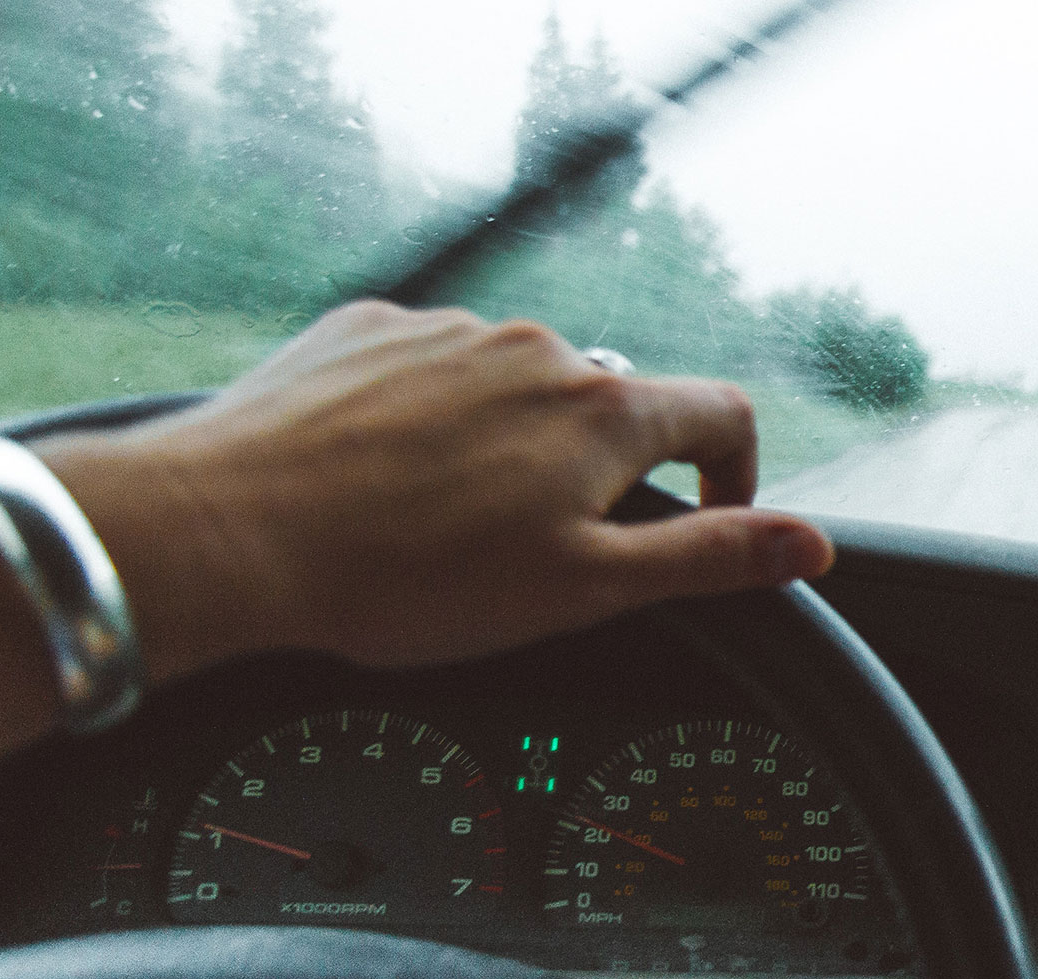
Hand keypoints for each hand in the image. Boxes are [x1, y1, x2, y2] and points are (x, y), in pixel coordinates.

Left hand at [37, 300, 832, 673]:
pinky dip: (433, 417)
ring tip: (444, 521)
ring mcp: (448, 330)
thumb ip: (707, 557)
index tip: (704, 523)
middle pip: (613, 404)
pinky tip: (386, 478)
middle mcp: (538, 349)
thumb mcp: (582, 590)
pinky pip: (434, 367)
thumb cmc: (402, 577)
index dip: (735, 477)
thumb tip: (812, 544)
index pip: (722, 415)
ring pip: (519, 385)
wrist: (225, 531)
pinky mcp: (368, 329)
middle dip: (599, 472)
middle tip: (538, 552)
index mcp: (603, 412)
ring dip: (512, 443)